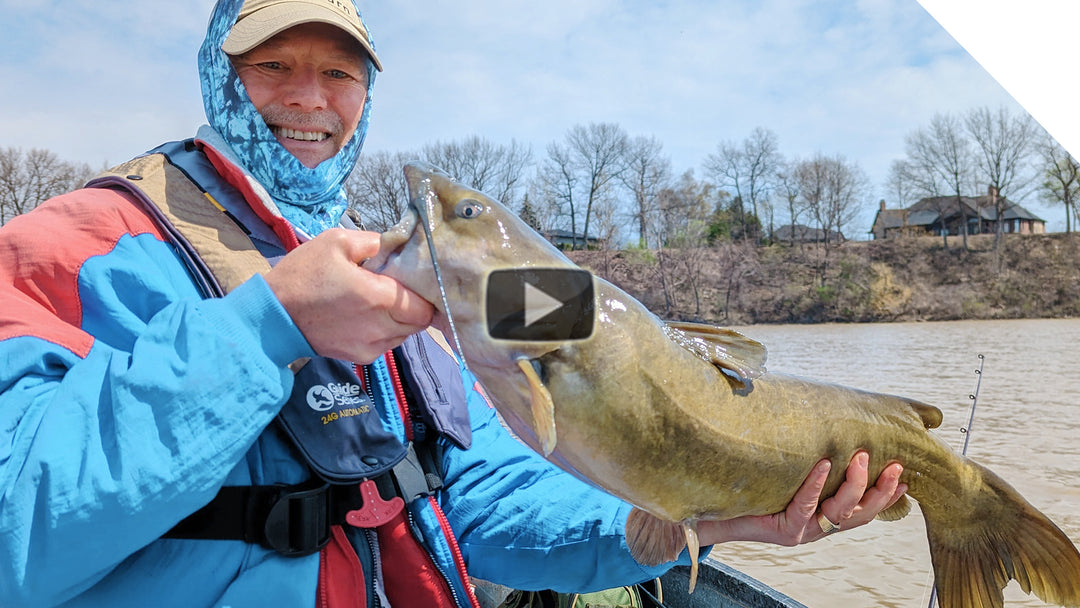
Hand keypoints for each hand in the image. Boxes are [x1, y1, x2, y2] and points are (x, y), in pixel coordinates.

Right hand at [264, 228, 433, 362]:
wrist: (273, 316)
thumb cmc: (304, 275)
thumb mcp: (336, 241)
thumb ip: (373, 241)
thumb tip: (394, 245)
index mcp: (381, 298)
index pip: (426, 305)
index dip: (425, 292)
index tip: (415, 280)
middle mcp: (382, 328)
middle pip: (420, 322)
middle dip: (416, 305)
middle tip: (399, 288)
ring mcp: (372, 346)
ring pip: (405, 334)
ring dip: (401, 319)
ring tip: (380, 302)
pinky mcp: (361, 357)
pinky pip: (386, 344)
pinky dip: (385, 331)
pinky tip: (366, 316)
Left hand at [697, 452, 906, 545]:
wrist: (718, 516)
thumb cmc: (753, 491)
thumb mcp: (788, 474)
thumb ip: (809, 458)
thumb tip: (821, 415)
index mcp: (826, 516)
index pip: (867, 508)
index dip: (889, 495)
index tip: (907, 475)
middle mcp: (820, 527)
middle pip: (862, 512)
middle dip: (882, 489)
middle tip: (896, 464)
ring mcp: (805, 531)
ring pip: (841, 511)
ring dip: (855, 484)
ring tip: (861, 458)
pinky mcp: (787, 531)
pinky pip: (807, 505)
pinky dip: (816, 483)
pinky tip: (821, 464)